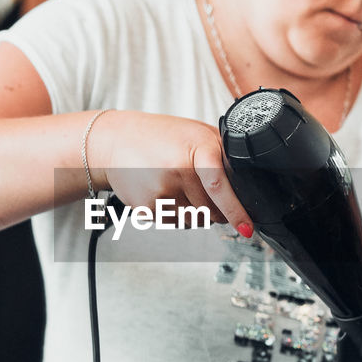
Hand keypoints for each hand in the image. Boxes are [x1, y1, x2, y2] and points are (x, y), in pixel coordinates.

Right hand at [90, 110, 252, 233]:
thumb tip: (247, 184)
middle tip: (201, 187)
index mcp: (196, 149)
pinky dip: (177, 213)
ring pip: (195, 220)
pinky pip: (176, 223)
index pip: (219, 185)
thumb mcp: (197, 133)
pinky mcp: (147, 209)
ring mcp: (161, 191)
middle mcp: (177, 170)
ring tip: (177, 185)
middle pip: (212, 210)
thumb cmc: (159, 136)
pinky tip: (164, 191)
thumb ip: (223, 154)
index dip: (236, 210)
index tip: (246, 228)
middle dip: (217, 208)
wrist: (114, 141)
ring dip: (195, 211)